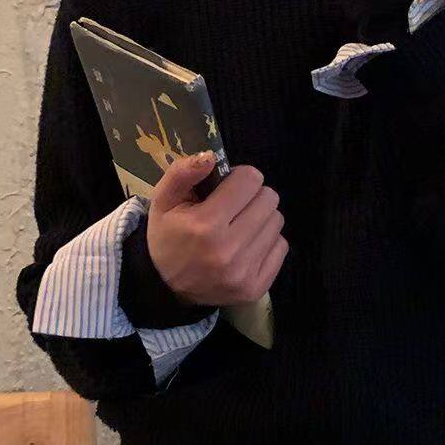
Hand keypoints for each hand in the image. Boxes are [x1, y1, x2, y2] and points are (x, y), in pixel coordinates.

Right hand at [147, 152, 288, 306]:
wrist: (165, 287)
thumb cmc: (167, 236)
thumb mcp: (163, 200)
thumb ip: (183, 173)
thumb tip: (211, 156)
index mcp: (205, 224)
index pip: (250, 180)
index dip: (239, 178)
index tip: (228, 188)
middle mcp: (229, 249)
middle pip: (269, 199)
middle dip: (253, 196)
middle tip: (235, 207)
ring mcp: (245, 272)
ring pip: (277, 221)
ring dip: (261, 218)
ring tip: (239, 226)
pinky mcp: (257, 287)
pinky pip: (281, 246)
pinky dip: (267, 241)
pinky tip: (246, 246)